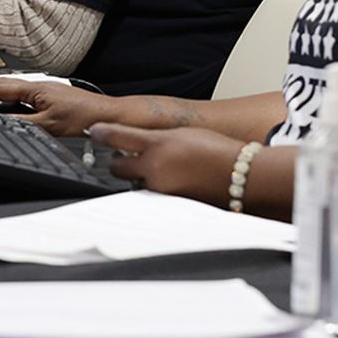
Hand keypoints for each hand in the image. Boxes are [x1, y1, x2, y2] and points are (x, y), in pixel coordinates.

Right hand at [0, 78, 123, 136]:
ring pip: (12, 93)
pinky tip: (9, 117)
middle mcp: (38, 86)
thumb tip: (2, 124)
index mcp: (35, 88)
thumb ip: (23, 124)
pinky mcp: (49, 99)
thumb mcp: (49, 125)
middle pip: (1, 87)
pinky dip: (10, 106)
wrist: (107, 115)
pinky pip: (22, 99)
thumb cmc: (85, 117)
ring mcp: (43, 92)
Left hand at [87, 124, 245, 204]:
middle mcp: (154, 171)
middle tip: (133, 155)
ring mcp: (160, 191)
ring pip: (136, 182)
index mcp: (157, 149)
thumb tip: (117, 134)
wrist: (242, 176)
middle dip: (122, 162)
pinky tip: (173, 180)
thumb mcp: (179, 133)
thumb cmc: (217, 151)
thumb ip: (147, 136)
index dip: (103, 135)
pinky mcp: (168, 206)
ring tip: (163, 168)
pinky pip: (151, 196)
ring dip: (140, 176)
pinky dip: (155, 188)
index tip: (95, 132)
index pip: (117, 140)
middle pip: (119, 168)